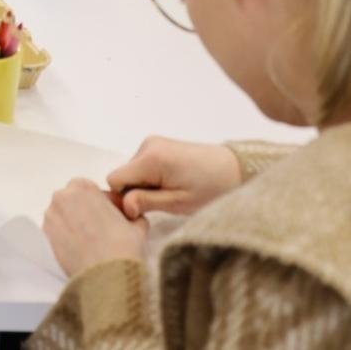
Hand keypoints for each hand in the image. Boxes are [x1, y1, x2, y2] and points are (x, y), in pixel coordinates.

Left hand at [43, 179, 148, 276]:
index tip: (113, 216)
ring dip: (75, 224)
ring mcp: (50, 217)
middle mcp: (61, 197)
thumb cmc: (123, 245)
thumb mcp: (137, 223)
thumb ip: (130, 213)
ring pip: (64, 216)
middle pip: (74, 202)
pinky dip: (67, 238)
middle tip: (102, 230)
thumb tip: (130, 216)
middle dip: (86, 212)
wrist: (107, 275)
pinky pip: (57, 232)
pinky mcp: (45, 237)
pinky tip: (81, 249)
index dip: (104, 203)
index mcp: (82, 187)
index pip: (92, 190)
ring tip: (92, 242)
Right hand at [107, 136, 242, 219]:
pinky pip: (142, 165)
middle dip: (138, 191)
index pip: (114, 179)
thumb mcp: (178, 202)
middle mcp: (147, 145)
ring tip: (173, 191)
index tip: (145, 208)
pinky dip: (152, 177)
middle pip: (124, 175)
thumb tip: (123, 206)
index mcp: (150, 158)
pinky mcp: (158, 144)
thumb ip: (147, 202)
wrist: (235, 168)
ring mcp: (152, 142)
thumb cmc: (211, 188)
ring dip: (146, 185)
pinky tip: (173, 182)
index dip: (125, 197)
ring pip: (133, 171)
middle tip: (166, 201)